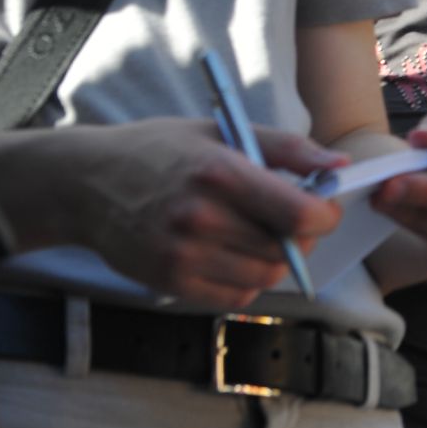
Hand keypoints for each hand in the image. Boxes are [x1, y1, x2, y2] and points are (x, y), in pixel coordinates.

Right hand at [67, 118, 344, 308]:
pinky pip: (236, 296)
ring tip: (262, 234)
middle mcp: (200, 219)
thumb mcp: (224, 131)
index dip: (326, 216)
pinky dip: (249, 280)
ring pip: (264, 276)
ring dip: (277, 260)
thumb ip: (288, 149)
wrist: (86, 184)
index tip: (326, 207)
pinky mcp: (168, 282)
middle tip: (294, 220)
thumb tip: (340, 166)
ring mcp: (181, 256)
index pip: (298, 215)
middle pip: (285, 250)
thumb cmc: (161, 151)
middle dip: (303, 237)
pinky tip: (237, 254)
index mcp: (220, 174)